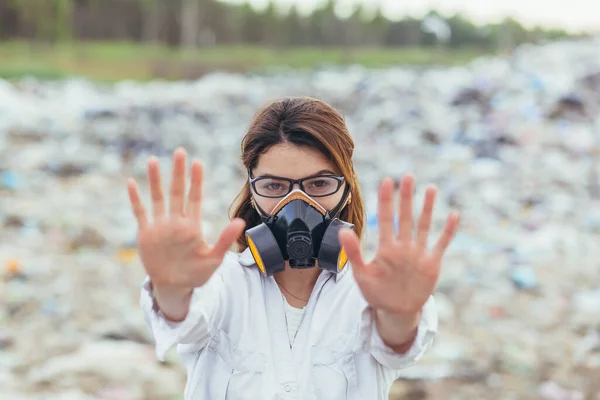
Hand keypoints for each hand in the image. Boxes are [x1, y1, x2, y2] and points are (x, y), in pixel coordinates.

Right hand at [127, 148, 245, 291]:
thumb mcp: (214, 259)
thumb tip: (240, 223)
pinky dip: (136, 199)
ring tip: (154, 160)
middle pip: (177, 192)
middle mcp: (175, 221)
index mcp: (191, 226)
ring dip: (155, 180)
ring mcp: (160, 226)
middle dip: (178, 173)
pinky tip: (132, 183)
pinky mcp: (146, 234)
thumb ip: (225, 240)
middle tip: (180, 151)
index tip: (198, 162)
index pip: (195, 198)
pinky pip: (140, 213)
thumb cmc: (196, 274)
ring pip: (157, 198)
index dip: (196, 180)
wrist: (174, 287)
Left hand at [339, 174, 458, 315]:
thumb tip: (342, 230)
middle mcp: (403, 246)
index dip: (386, 200)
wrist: (396, 311)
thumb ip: (353, 253)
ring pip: (423, 226)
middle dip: (406, 197)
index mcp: (386, 248)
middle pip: (405, 217)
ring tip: (430, 188)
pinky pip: (441, 244)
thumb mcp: (362, 275)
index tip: (386, 181)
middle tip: (407, 176)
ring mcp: (418, 253)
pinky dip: (447, 231)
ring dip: (427, 208)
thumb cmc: (377, 293)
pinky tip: (454, 215)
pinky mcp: (431, 263)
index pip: (385, 219)